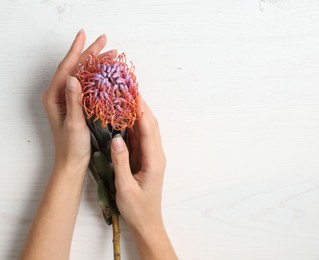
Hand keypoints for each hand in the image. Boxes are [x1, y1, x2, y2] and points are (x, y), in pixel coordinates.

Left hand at [41, 29, 117, 173]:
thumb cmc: (72, 146)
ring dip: (96, 64)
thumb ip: (74, 100)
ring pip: (82, 75)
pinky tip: (106, 73)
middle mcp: (59, 95)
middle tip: (105, 41)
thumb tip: (74, 76)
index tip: (86, 34)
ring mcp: (68, 99)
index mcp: (54, 96)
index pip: (67, 67)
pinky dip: (97, 77)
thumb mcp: (74, 123)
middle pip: (75, 68)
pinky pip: (86, 85)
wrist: (72, 163)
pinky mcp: (76, 105)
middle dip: (90, 54)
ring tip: (110, 55)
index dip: (77, 50)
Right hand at [111, 98, 176, 258]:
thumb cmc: (137, 208)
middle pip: (151, 124)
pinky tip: (126, 118)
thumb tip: (116, 139)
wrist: (147, 222)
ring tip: (127, 98)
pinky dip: (136, 125)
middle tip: (129, 89)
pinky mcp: (147, 159)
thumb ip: (121, 162)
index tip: (133, 92)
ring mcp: (152, 156)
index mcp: (154, 160)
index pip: (148, 129)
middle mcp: (156, 154)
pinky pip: (142, 137)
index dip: (141, 109)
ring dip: (139, 113)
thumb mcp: (125, 187)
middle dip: (141, 105)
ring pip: (147, 129)